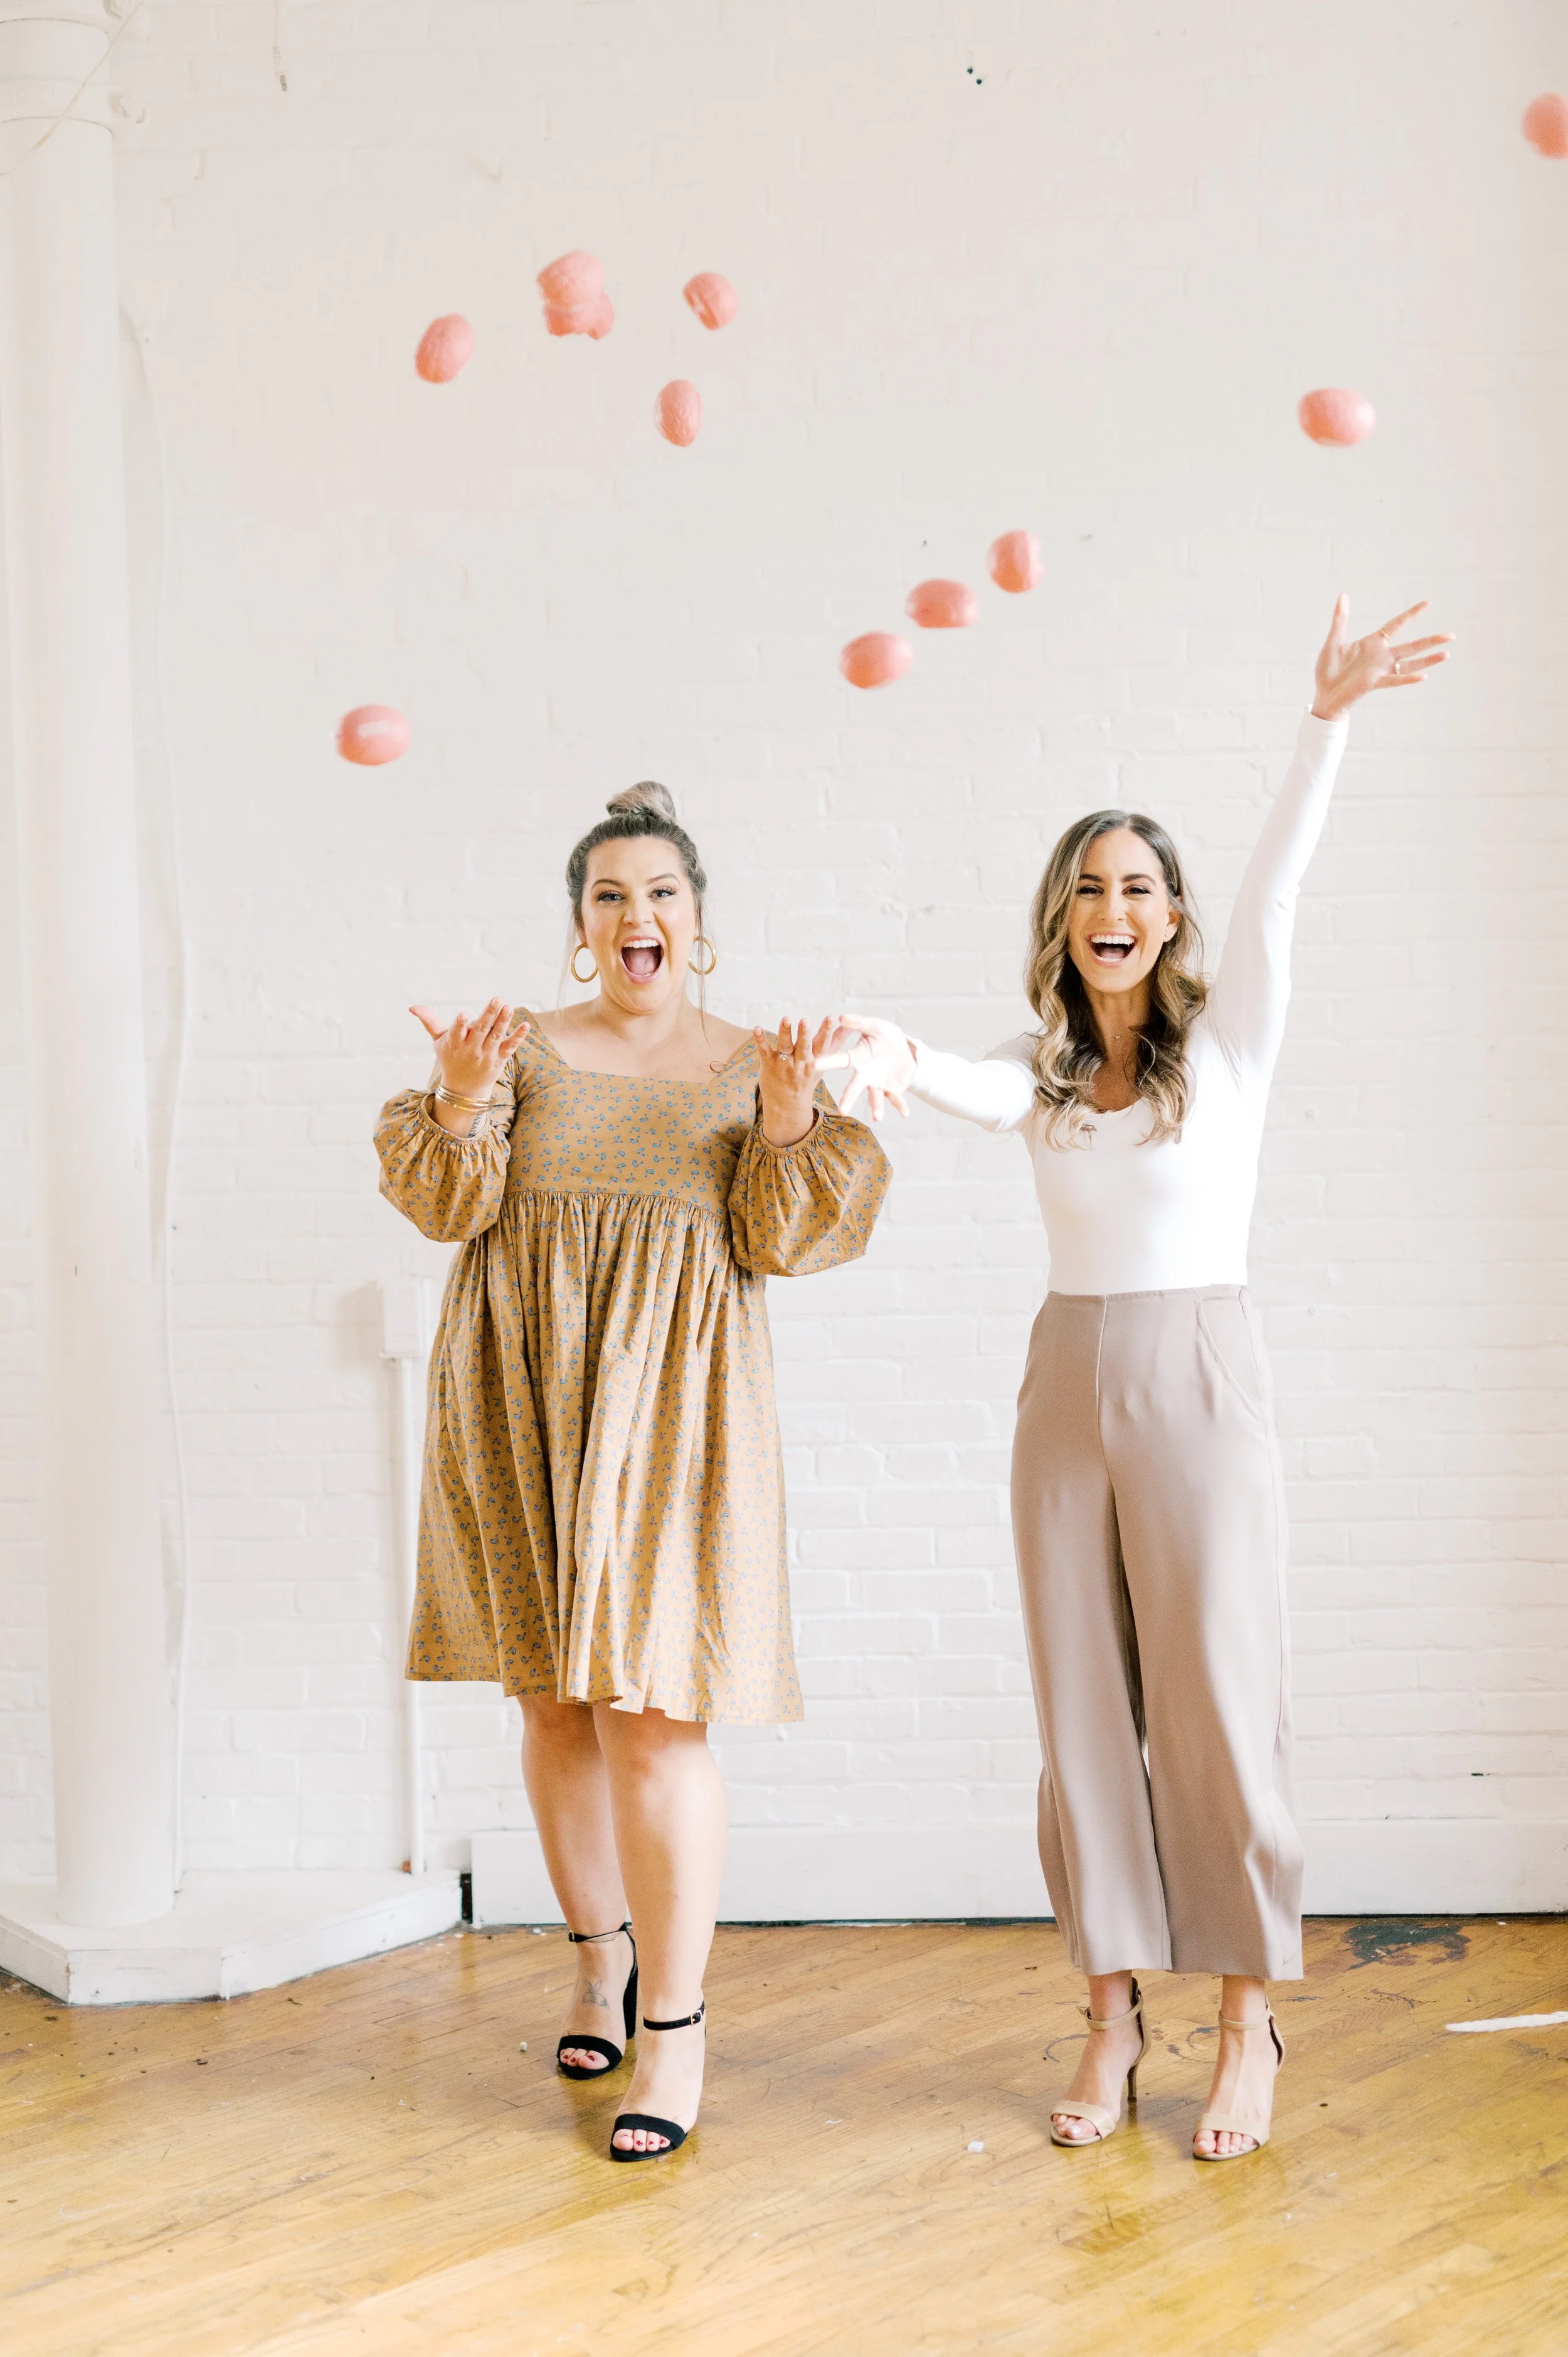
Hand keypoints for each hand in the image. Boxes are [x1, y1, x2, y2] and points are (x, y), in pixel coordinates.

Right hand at [411, 996, 528, 1111]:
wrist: (464, 1088)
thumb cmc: (449, 1058)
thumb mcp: (438, 1041)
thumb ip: (429, 1021)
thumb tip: (412, 1006)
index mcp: (455, 1043)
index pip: (457, 1032)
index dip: (460, 1024)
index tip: (463, 1014)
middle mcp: (471, 1049)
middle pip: (481, 1030)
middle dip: (489, 1014)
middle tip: (496, 999)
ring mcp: (486, 1054)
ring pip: (496, 1036)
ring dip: (504, 1021)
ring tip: (509, 1007)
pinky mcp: (500, 1059)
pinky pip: (510, 1047)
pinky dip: (518, 1037)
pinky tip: (526, 1025)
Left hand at [753, 1017, 833, 1148]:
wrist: (788, 1104)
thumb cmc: (807, 1078)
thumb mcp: (823, 1062)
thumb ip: (835, 1042)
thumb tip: (849, 1025)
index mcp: (815, 1061)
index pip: (822, 1045)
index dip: (827, 1032)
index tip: (831, 1018)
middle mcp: (800, 1063)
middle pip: (803, 1047)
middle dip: (804, 1034)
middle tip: (805, 1020)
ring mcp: (784, 1064)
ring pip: (785, 1047)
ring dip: (785, 1033)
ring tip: (786, 1019)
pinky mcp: (769, 1064)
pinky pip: (764, 1051)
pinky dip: (761, 1040)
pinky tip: (757, 1028)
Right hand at [819, 1013, 915, 1123]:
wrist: (905, 1050)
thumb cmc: (886, 1037)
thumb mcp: (875, 1026)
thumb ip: (859, 1023)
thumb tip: (841, 1017)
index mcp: (857, 1058)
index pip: (840, 1060)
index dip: (828, 1061)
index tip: (815, 1063)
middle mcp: (865, 1074)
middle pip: (854, 1087)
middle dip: (848, 1099)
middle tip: (842, 1111)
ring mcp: (878, 1083)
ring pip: (875, 1096)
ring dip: (876, 1107)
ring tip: (877, 1117)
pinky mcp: (892, 1089)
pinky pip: (896, 1098)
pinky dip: (900, 1106)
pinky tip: (905, 1114)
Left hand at [1311, 594, 1453, 720]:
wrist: (1323, 695)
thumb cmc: (1328, 671)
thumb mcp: (1332, 641)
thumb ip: (1340, 620)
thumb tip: (1343, 596)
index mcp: (1372, 643)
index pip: (1397, 625)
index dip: (1412, 614)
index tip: (1428, 603)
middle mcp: (1381, 656)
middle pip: (1412, 645)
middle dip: (1431, 640)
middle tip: (1452, 635)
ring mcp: (1380, 670)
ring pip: (1410, 664)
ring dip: (1428, 660)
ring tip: (1447, 654)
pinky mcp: (1374, 683)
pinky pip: (1395, 680)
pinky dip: (1409, 678)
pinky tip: (1424, 676)